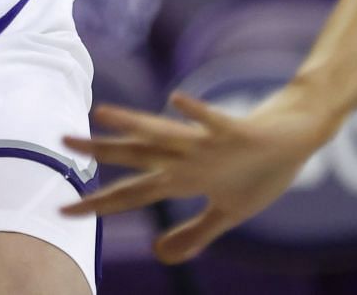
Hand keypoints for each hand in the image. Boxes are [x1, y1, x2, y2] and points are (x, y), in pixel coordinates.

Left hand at [62, 85, 333, 263]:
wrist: (295, 137)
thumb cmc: (259, 172)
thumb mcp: (227, 214)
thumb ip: (194, 234)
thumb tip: (159, 255)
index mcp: (182, 178)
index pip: (131, 193)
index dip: (98, 203)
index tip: (62, 209)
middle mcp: (186, 157)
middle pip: (136, 155)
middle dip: (100, 151)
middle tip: (61, 139)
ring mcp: (208, 143)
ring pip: (165, 134)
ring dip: (136, 125)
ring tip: (103, 112)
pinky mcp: (235, 131)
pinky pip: (212, 122)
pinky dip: (196, 114)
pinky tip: (176, 100)